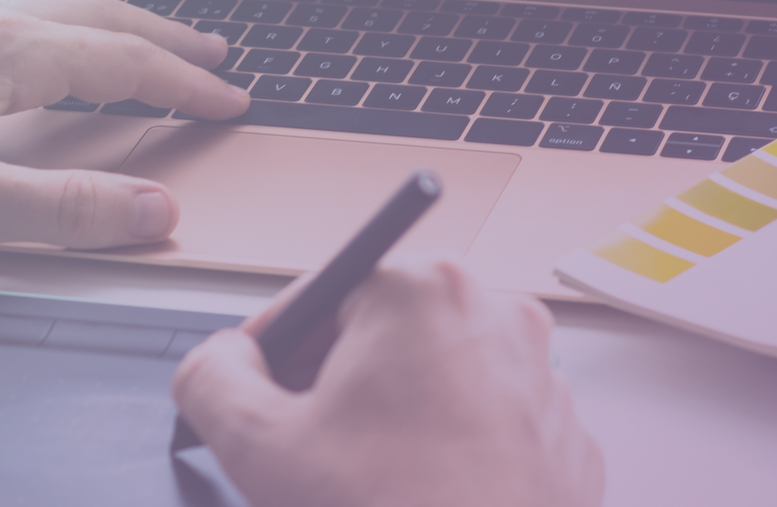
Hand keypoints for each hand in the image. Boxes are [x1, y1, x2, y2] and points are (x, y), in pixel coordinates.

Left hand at [0, 0, 248, 252]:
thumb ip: (65, 209)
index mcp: (5, 51)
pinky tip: (42, 54)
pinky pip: (15, 23)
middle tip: (212, 57)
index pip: (123, 59)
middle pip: (97, 18)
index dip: (184, 83)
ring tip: (144, 47)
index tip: (230, 102)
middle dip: (163, 38)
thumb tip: (152, 212)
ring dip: (113, 29)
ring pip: (54, 14)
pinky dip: (61, 33)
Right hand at [171, 255, 603, 506]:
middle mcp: (496, 315)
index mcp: (422, 290)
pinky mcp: (565, 439)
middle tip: (310, 448)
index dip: (271, 352)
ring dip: (393, 421)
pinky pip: (485, 425)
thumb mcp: (259, 445)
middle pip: (381, 335)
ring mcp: (542, 378)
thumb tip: (217, 361)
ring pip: (435, 380)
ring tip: (369, 483)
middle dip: (335, 387)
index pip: (319, 295)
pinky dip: (448, 453)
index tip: (255, 395)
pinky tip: (420, 496)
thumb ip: (211, 379)